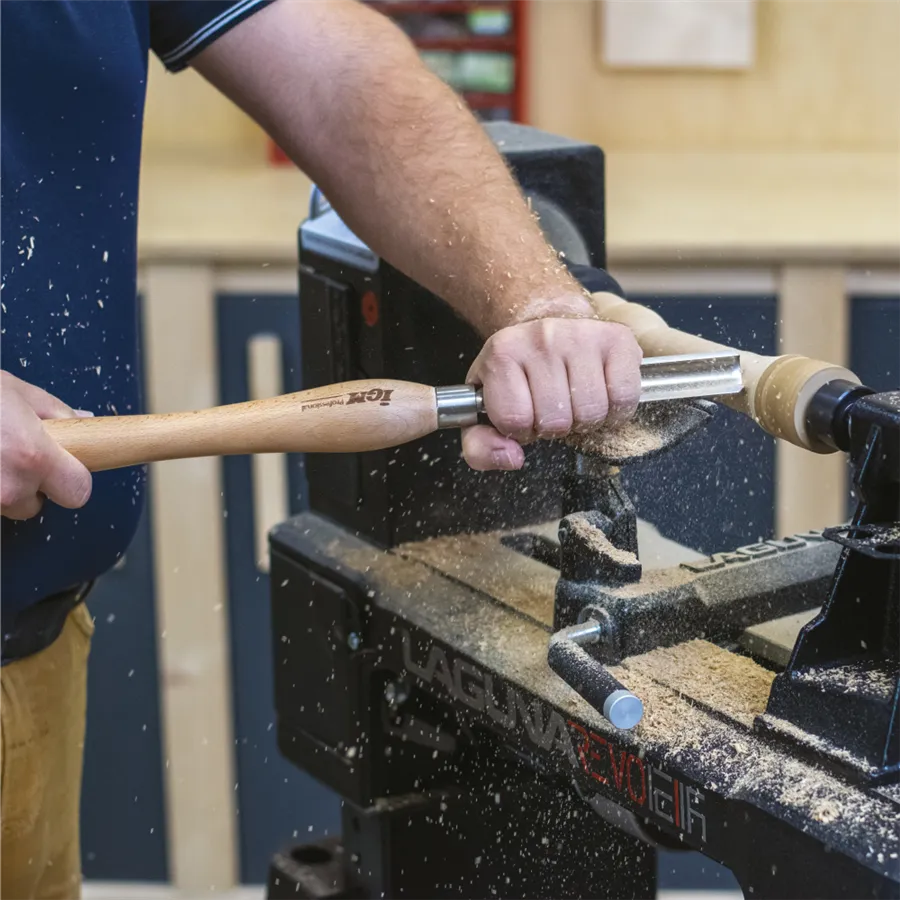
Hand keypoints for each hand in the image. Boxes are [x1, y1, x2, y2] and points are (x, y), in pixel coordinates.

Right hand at [0, 371, 92, 519]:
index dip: (73, 479)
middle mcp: (8, 486)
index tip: (67, 469)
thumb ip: (56, 412)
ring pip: (4, 505)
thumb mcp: (15, 391)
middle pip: (34, 505)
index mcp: (32, 456)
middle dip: (27, 485)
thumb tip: (83, 420)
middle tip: (12, 455)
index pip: (78, 492)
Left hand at [461, 318, 641, 470]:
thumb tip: (511, 458)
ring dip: (585, 419)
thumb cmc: (518, 371)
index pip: (514, 420)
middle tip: (552, 408)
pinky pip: (623, 398)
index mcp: (502, 354)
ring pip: (591, 412)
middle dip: (554, 427)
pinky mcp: (616, 339)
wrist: (548, 321)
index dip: (521, 430)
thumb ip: (480, 444)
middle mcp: (541, 338)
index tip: (524, 415)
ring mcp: (581, 336)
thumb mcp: (484, 405)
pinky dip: (615, 409)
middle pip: (556, 421)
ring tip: (574, 401)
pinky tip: (601, 395)